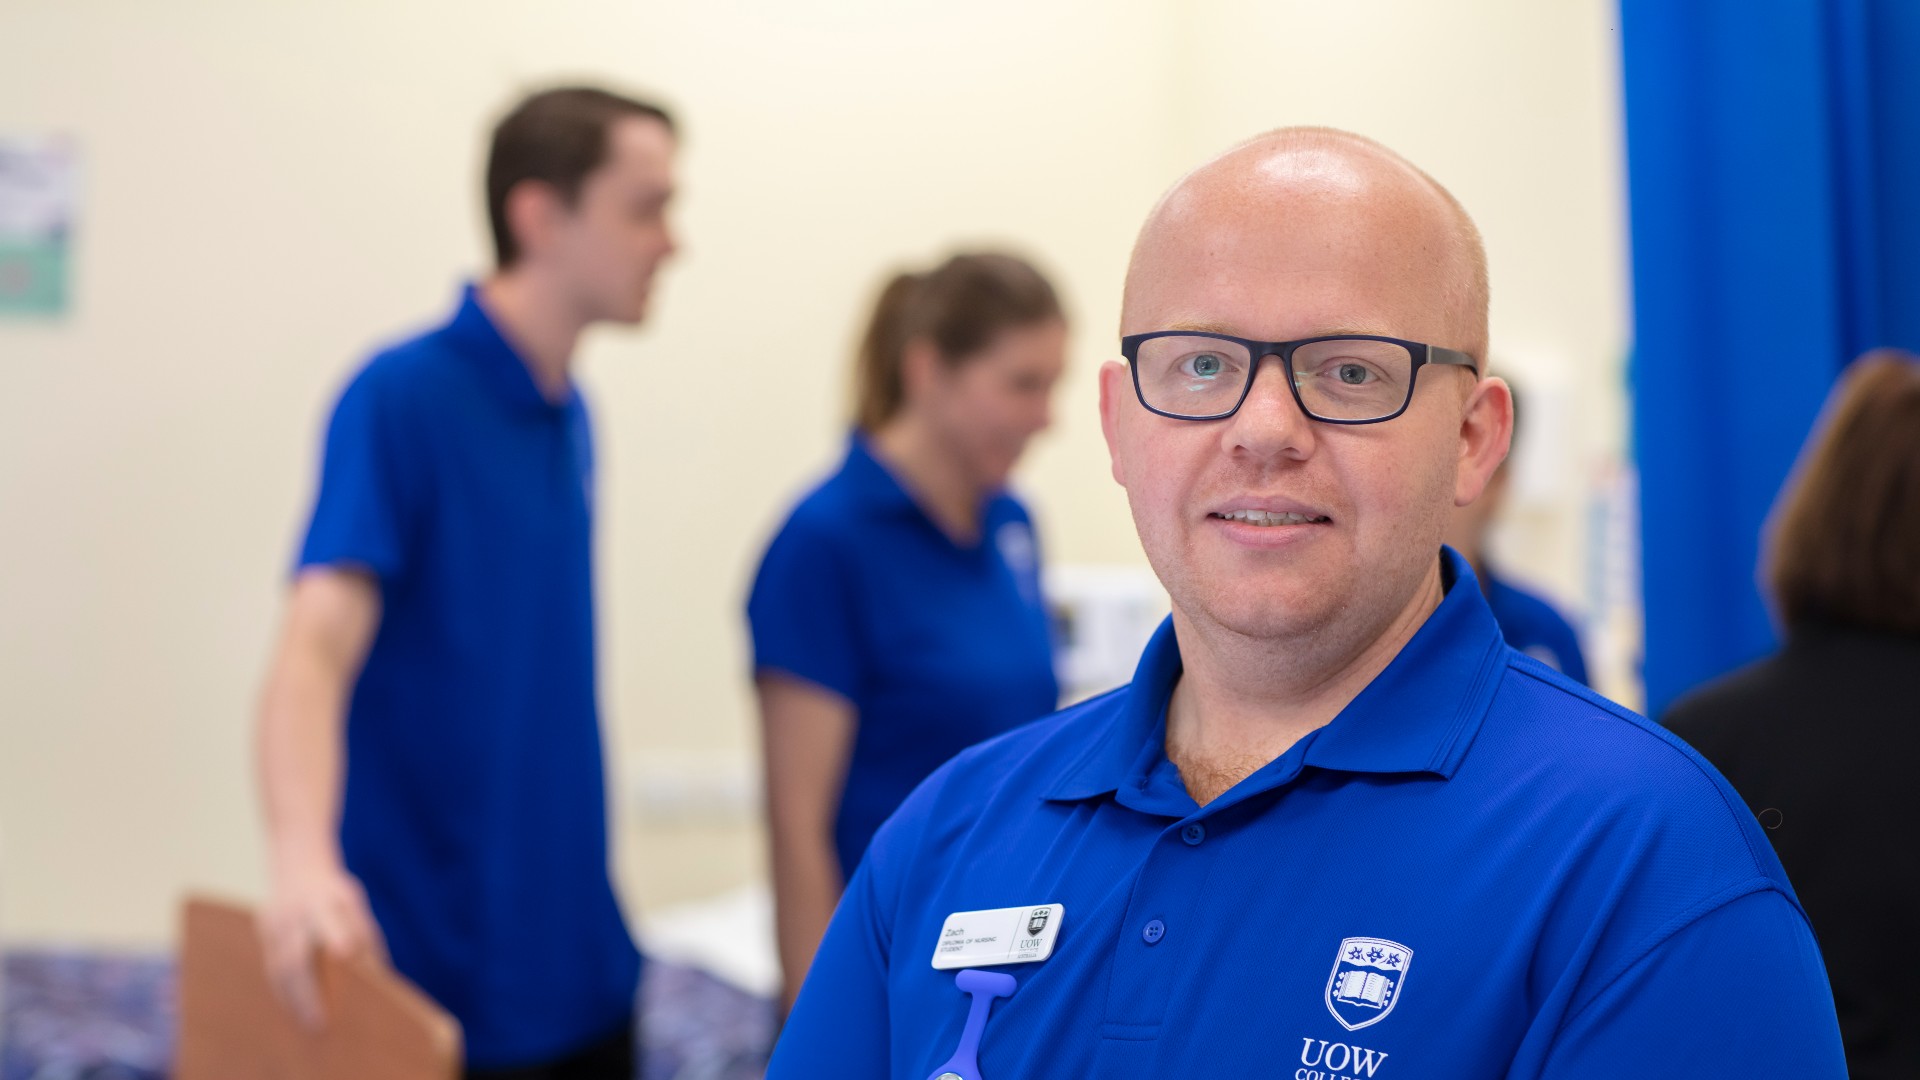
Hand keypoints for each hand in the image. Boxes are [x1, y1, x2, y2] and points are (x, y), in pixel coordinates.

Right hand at [258, 857, 385, 1029]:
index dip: (337, 934)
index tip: (346, 952)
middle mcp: (296, 912)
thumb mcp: (354, 903)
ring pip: (280, 967)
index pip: (330, 919)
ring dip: (293, 1000)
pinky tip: (293, 1011)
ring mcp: (275, 922)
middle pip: (298, 955)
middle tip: (321, 1023)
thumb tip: (378, 979)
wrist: (296, 865)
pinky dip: (283, 991)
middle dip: (308, 992)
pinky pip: (271, 968)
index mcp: (325, 900)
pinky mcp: (263, 930)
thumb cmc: (335, 894)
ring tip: (309, 1026)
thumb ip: (364, 936)